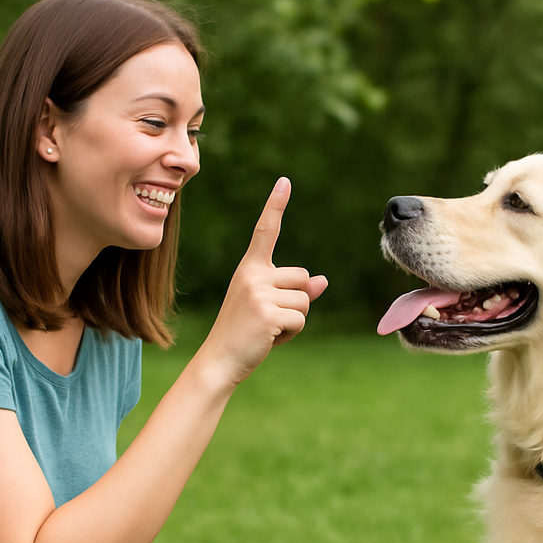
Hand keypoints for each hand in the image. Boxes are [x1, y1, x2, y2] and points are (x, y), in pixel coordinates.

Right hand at [197, 177, 327, 387]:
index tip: (285, 182)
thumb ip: (294, 291)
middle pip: (303, 278)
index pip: (265, 232)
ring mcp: (258, 293)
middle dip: (298, 301)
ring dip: (295, 319)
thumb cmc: (245, 333)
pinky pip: (301, 319)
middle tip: (269, 319)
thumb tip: (322, 281)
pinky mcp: (267, 313)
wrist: (220, 360)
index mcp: (249, 269)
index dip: (275, 206)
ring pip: (305, 300)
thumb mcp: (268, 306)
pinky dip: (292, 333)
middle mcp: (252, 275)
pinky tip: (270, 338)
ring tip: (268, 329)